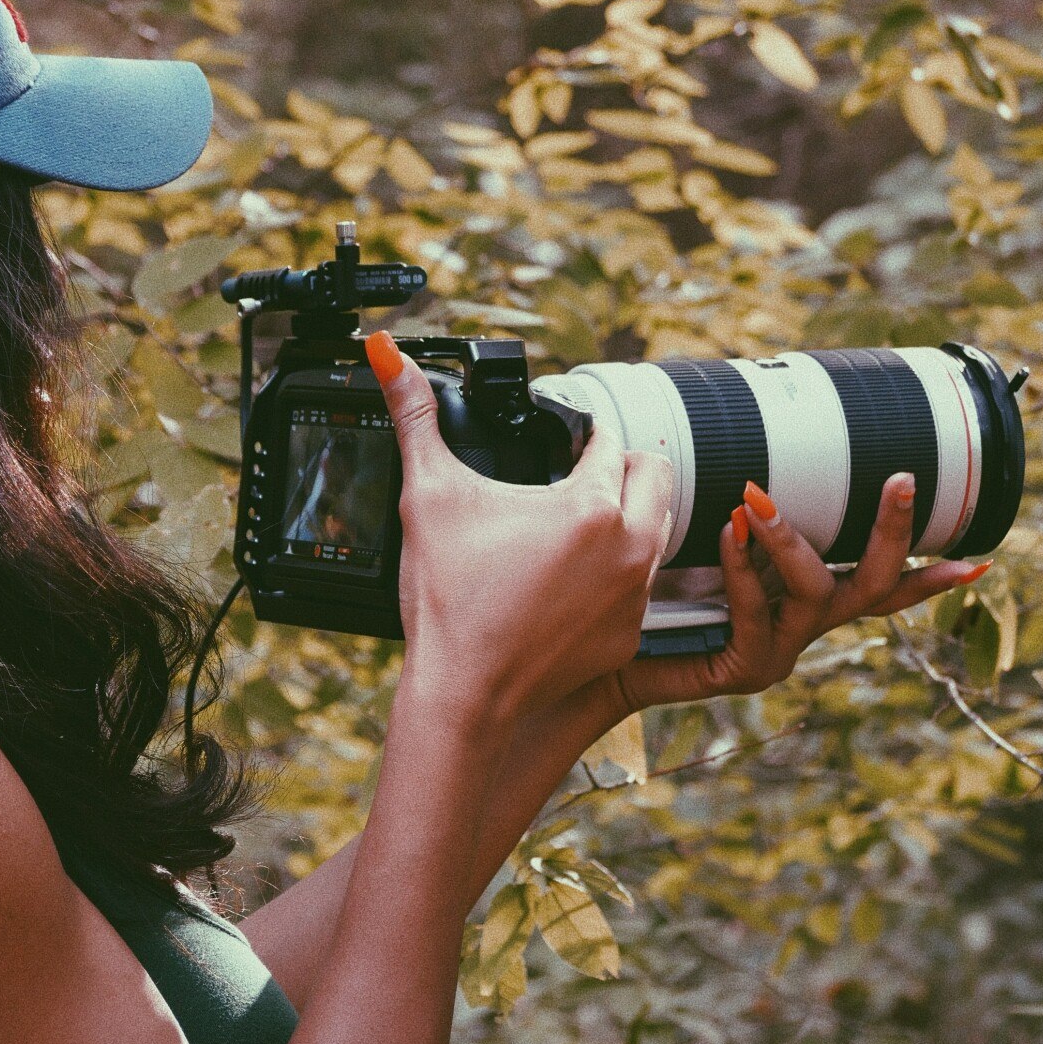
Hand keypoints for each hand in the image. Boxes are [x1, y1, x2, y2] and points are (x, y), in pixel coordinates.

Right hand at [366, 331, 673, 727]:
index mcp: (592, 504)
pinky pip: (640, 589)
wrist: (462, 692)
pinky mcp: (628, 637)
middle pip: (654, 475)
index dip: (580, 431)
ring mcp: (634, 597)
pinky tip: (571, 582)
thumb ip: (413, 415)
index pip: (608, 439)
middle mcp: (629, 547)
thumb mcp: (428, 493)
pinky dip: (615, 577)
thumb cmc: (447, 598)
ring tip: (576, 523)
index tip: (560, 438)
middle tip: (576, 474)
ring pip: (657, 530)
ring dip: (628, 517)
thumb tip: (385, 351)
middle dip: (620, 467)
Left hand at [615, 472, 989, 710]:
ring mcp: (779, 653)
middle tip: (902, 479)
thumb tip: (739, 446)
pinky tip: (730, 535)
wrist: (600, 660)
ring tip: (759, 500)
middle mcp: (803, 628)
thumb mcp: (700, 544)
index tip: (983, 557)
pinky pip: (757, 615)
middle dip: (894, 534)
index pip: (882, 585)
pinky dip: (745, 571)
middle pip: (875, 588)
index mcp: (806, 600)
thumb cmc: (650, 596)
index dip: (932, 574)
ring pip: (819, 596)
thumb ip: (734, 510)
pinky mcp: (743, 670)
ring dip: (793, 542)